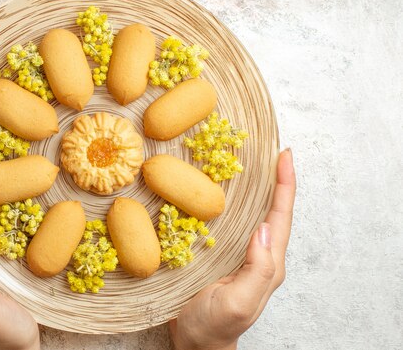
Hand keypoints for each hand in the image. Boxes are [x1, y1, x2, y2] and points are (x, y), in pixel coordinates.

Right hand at [170, 149, 295, 349]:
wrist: (195, 344)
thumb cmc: (214, 326)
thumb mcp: (238, 302)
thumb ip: (257, 270)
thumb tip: (263, 229)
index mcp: (267, 264)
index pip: (280, 217)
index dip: (285, 185)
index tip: (285, 155)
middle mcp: (257, 254)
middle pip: (270, 210)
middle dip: (273, 179)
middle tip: (268, 149)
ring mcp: (238, 254)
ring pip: (250, 214)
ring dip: (252, 187)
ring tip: (248, 161)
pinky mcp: (220, 254)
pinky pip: (229, 222)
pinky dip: (227, 202)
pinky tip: (217, 189)